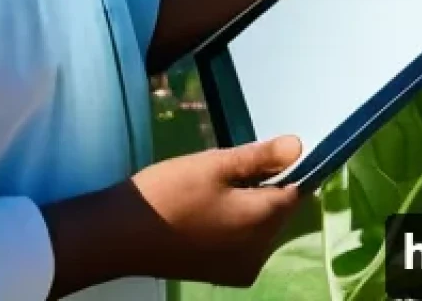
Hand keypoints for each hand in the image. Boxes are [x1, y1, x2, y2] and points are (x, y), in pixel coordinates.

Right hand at [128, 135, 305, 286]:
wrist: (122, 235)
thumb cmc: (170, 192)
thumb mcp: (214, 164)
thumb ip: (260, 156)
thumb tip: (299, 146)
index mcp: (261, 222)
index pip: (294, 192)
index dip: (285, 169)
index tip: (260, 155)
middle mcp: (259, 253)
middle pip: (279, 212)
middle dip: (265, 187)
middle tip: (227, 170)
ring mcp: (241, 269)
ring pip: (263, 228)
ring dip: (250, 206)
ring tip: (215, 188)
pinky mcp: (224, 276)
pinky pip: (246, 244)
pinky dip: (238, 226)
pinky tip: (209, 211)